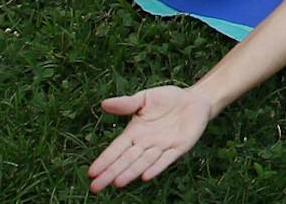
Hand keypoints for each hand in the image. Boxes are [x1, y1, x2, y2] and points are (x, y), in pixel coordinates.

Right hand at [88, 85, 211, 190]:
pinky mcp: (179, 148)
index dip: (105, 160)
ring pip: (143, 162)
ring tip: (117, 183)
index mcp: (134, 132)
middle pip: (126, 160)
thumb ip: (126, 103)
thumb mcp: (144, 98)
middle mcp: (146, 143)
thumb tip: (103, 103)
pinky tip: (146, 176)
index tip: (91, 172)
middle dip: (111, 173)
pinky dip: (156, 167)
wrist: (194, 99)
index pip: (116, 149)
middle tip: (96, 187)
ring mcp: (162, 147)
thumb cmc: (167, 99)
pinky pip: (166, 159)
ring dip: (131, 172)